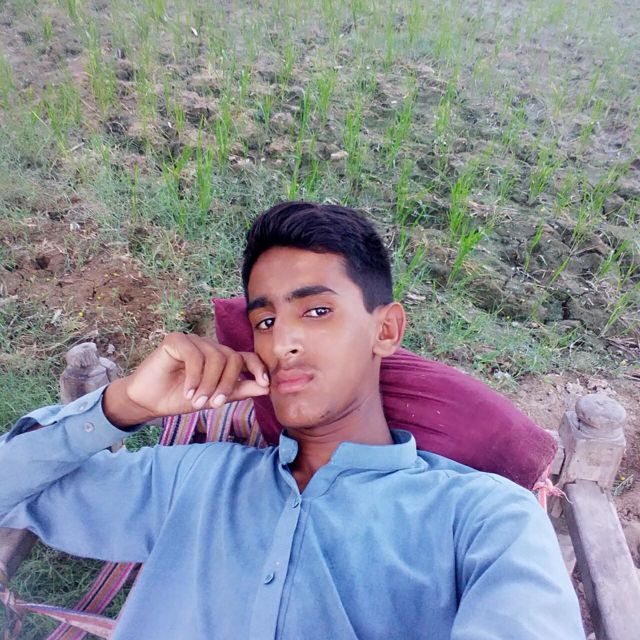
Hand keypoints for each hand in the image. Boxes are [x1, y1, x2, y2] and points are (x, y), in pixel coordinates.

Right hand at [103, 333, 269, 427]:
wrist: (148, 401)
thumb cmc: (181, 398)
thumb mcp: (214, 398)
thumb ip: (239, 391)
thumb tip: (266, 387)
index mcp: (222, 358)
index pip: (246, 357)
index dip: (258, 368)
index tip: (265, 384)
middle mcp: (210, 346)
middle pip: (232, 358)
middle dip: (227, 384)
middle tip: (214, 404)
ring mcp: (194, 341)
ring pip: (215, 357)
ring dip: (208, 384)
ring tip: (197, 401)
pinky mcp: (176, 340)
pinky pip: (195, 355)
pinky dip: (194, 376)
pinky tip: (188, 391)